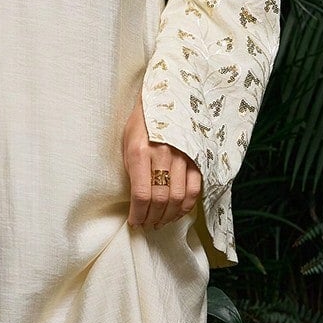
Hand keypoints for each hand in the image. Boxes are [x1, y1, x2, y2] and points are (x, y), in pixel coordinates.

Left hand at [124, 96, 200, 230]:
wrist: (166, 97)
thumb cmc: (141, 123)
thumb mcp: (126, 142)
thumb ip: (132, 170)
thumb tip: (135, 201)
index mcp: (140, 151)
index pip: (141, 195)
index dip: (138, 215)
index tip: (134, 222)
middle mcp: (163, 155)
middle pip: (160, 200)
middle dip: (152, 218)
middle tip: (147, 225)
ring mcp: (183, 156)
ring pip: (178, 198)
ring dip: (168, 216)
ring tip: (160, 222)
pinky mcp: (197, 157)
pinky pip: (194, 189)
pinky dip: (186, 206)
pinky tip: (177, 212)